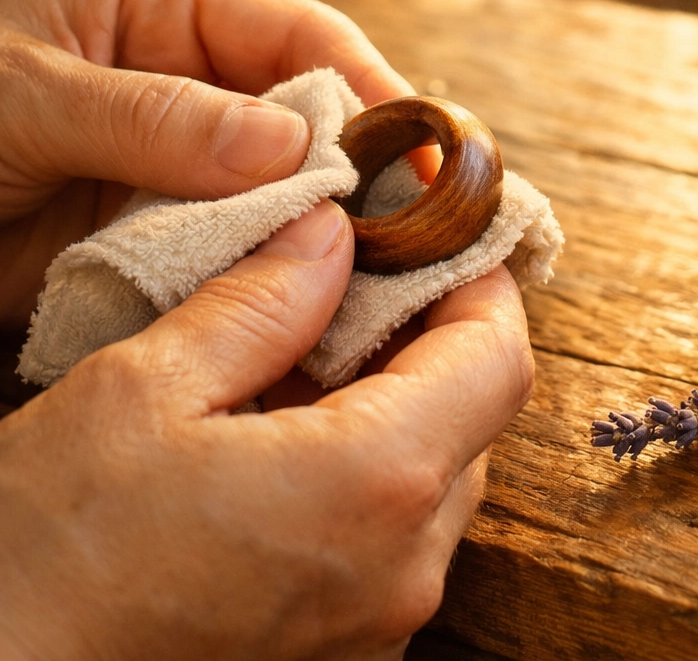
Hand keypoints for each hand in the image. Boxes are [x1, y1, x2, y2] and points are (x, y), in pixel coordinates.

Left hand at [0, 0, 415, 328]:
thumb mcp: (20, 95)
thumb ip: (151, 115)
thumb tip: (288, 146)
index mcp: (163, 8)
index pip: (297, 31)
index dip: (366, 83)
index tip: (417, 144)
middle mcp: (190, 84)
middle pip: (307, 115)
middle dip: (359, 165)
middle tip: (418, 223)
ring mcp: (181, 165)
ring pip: (281, 191)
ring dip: (323, 228)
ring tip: (383, 272)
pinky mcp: (163, 236)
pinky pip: (235, 249)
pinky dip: (270, 274)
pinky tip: (311, 301)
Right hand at [0, 203, 533, 659]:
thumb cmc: (48, 557)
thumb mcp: (145, 391)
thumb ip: (260, 301)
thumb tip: (331, 232)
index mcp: (373, 486)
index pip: (497, 357)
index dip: (479, 279)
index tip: (438, 230)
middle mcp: (403, 564)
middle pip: (476, 411)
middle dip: (436, 328)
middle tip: (371, 270)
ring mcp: (380, 617)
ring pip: (441, 468)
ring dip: (401, 391)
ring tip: (319, 339)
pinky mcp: (346, 642)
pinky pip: (400, 526)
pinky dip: (373, 457)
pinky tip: (297, 420)